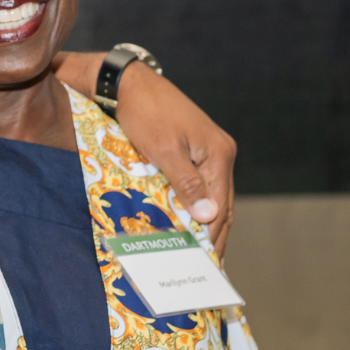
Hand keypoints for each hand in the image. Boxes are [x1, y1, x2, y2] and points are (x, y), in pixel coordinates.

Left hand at [116, 64, 235, 254]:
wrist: (128, 83)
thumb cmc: (144, 113)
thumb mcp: (164, 151)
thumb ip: (187, 184)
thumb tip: (209, 218)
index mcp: (219, 154)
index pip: (221, 207)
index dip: (214, 237)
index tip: (206, 264)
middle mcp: (219, 153)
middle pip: (221, 203)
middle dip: (213, 235)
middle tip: (204, 266)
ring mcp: (207, 150)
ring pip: (211, 195)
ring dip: (204, 221)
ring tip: (196, 251)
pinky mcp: (193, 148)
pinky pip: (199, 183)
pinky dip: (194, 204)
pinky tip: (186, 220)